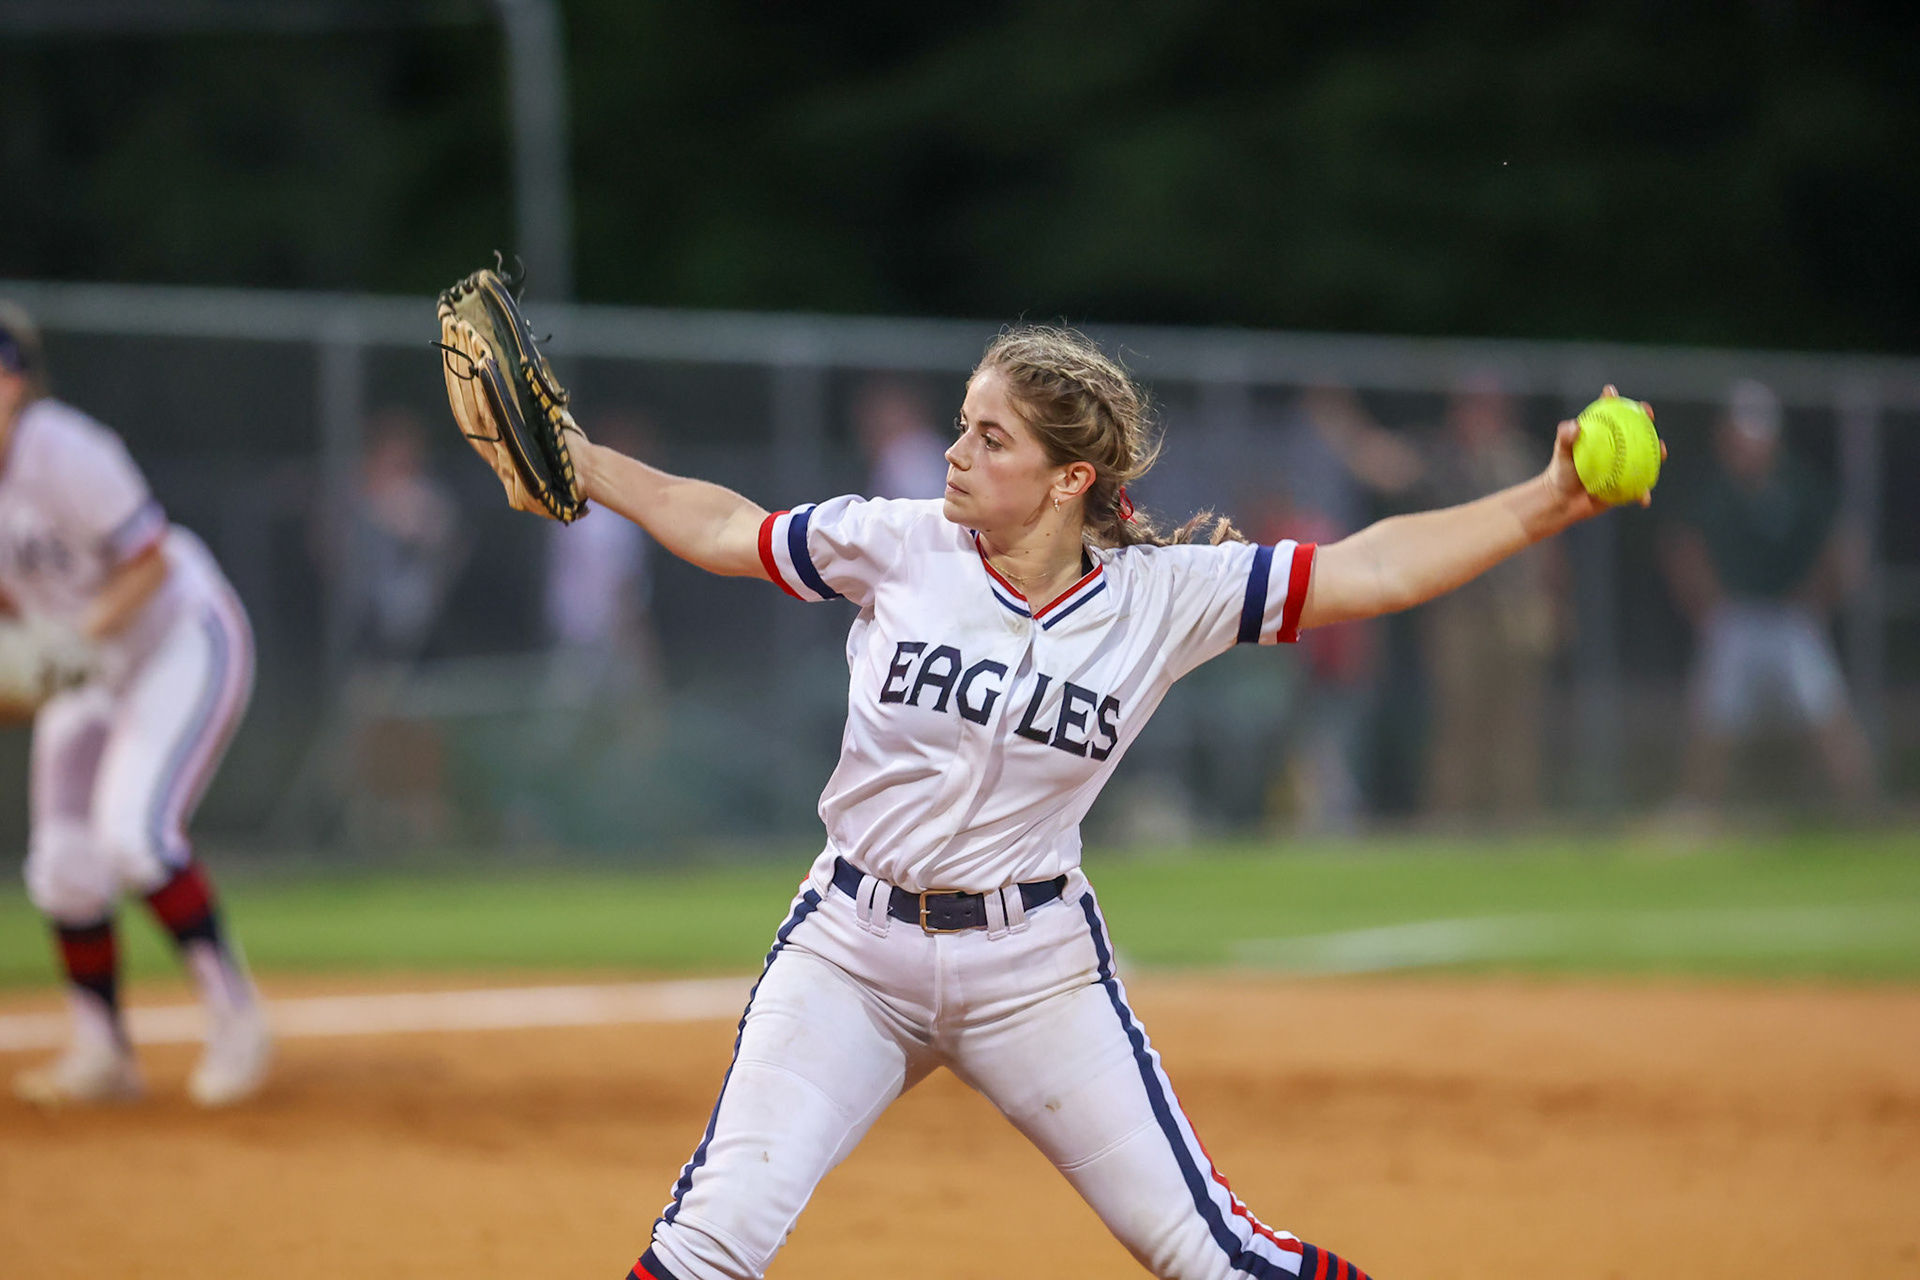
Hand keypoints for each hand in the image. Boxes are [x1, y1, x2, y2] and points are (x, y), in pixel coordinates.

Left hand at [1544, 385, 1666, 519]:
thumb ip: (1565, 438)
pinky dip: (1642, 493)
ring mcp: (1624, 466)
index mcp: (1601, 436)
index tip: (1612, 393)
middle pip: (1636, 431)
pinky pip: (1638, 488)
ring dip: (1658, 453)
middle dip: (1646, 420)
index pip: (1610, 414)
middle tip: (1649, 415)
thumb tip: (1574, 426)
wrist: (1563, 500)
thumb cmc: (1561, 472)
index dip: (1615, 401)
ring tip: (1662, 451)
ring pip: (1646, 457)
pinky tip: (1643, 496)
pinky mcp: (1627, 485)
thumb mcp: (1561, 454)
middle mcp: (1616, 448)